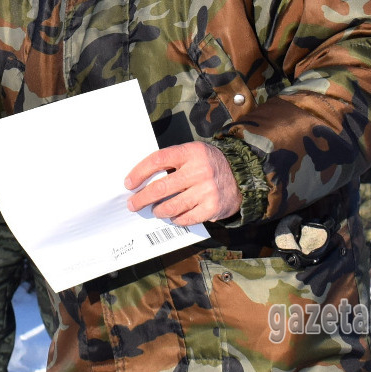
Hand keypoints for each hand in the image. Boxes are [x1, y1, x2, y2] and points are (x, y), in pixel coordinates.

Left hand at [125, 141, 241, 225]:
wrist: (241, 176)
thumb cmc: (207, 164)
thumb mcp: (192, 153)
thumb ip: (171, 162)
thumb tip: (141, 180)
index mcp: (191, 152)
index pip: (157, 160)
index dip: (139, 172)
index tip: (128, 183)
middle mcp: (199, 170)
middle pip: (160, 188)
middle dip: (141, 198)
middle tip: (132, 204)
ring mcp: (207, 190)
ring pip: (171, 206)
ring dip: (158, 210)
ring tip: (155, 210)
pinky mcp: (213, 207)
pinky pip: (185, 218)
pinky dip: (175, 219)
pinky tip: (173, 216)